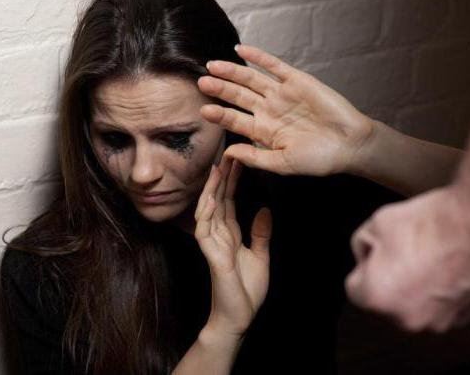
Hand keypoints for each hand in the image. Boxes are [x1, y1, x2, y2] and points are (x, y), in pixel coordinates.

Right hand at [194, 156, 271, 336]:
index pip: (229, 201)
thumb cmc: (246, 290)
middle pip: (218, 200)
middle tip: (228, 153)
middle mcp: (218, 235)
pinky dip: (207, 213)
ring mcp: (212, 244)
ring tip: (218, 168)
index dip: (232, 181)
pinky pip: (205, 230)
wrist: (238, 317)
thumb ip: (260, 234)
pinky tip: (211, 197)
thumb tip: (264, 210)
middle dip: (223, 177)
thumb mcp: (260, 256)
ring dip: (213, 189)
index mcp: (230, 234)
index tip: (237, 160)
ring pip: (209, 210)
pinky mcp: (211, 256)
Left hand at [198, 44, 373, 175]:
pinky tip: (241, 51)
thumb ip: (255, 157)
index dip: (219, 114)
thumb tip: (228, 153)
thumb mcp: (283, 163)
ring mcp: (282, 94)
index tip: (203, 111)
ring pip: (251, 80)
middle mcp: (270, 111)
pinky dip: (258, 57)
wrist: (350, 143)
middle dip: (220, 89)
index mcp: (265, 131)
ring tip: (212, 66)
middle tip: (201, 83)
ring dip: (232, 72)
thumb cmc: (319, 159)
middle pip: (238, 97)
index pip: (235, 120)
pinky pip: (274, 66)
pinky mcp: (297, 81)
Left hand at [345, 185, 469, 331]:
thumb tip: (367, 252)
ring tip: (433, 253)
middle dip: (392, 277)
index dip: (368, 263)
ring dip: (420, 285)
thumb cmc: (437, 222)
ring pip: (417, 304)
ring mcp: (440, 320)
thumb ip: (363, 244)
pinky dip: (445, 289)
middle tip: (409, 248)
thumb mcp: (379, 221)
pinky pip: (444, 305)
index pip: (355, 287)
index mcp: (379, 297)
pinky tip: (450, 264)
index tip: (381, 251)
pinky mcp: (466, 316)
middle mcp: (409, 318)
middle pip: (388, 299)